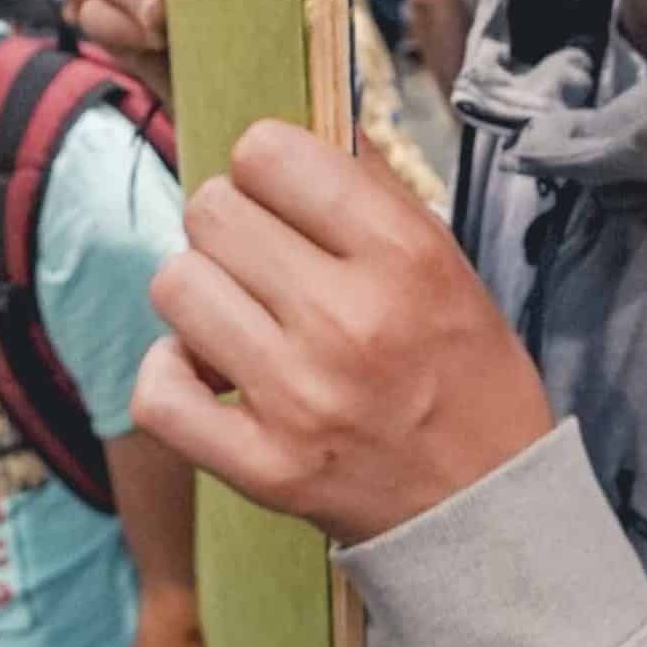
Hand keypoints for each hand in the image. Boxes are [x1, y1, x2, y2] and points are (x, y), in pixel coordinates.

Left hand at [138, 119, 552, 545]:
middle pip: (210, 212)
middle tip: (260, 264)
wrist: (488, 511)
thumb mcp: (449, 266)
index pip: (269, 154)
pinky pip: (158, 391)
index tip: (281, 198)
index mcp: (404, 257)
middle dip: (228, 228)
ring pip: (175, 287)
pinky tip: (206, 377)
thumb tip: (292, 134)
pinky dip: (169, 377)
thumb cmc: (467, 378)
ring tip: (239, 322)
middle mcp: (348, 320)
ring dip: (200, 298)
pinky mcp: (265, 467)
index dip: (264, 168)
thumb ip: (371, 197)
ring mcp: (300, 398)